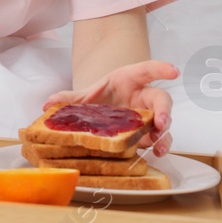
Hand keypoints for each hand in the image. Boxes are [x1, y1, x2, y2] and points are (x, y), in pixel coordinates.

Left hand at [44, 60, 178, 156]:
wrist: (102, 112)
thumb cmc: (100, 98)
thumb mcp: (84, 96)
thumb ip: (68, 98)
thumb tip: (48, 104)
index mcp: (128, 80)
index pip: (147, 70)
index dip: (160, 69)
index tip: (173, 71)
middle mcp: (143, 97)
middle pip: (161, 100)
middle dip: (164, 110)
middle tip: (162, 122)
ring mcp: (148, 116)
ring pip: (164, 122)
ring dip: (164, 134)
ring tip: (159, 146)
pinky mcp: (148, 133)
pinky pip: (158, 138)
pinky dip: (158, 145)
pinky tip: (155, 153)